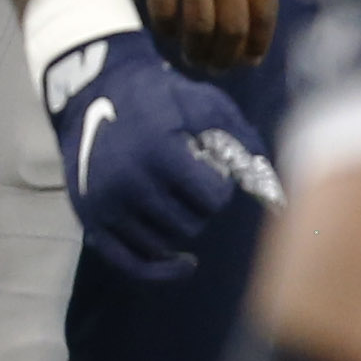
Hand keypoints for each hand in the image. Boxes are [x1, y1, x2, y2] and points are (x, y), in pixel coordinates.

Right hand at [47, 31, 251, 279]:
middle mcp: (130, 184)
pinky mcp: (90, 219)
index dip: (219, 187)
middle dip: (199, 208)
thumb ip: (240, 137)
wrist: (95, 91)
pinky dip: (159, 269)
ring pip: (164, 244)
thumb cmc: (158, 97)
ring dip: (178, 228)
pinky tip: (184, 264)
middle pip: (190, 225)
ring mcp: (107, 206)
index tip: (210, 171)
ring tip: (176, 202)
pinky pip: (130, 262)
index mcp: (160, 153)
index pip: (213, 199)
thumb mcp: (204, 102)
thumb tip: (270, 184)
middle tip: (191, 186)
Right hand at [142, 0, 278, 72]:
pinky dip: (167, 31)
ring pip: (198, 28)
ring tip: (195, 59)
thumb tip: (248, 5)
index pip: (264, 13)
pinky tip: (169, 34)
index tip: (250, 60)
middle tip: (220, 67)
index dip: (258, 44)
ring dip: (198, 52)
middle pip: (231, 28)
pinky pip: (163, 12)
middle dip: (227, 57)